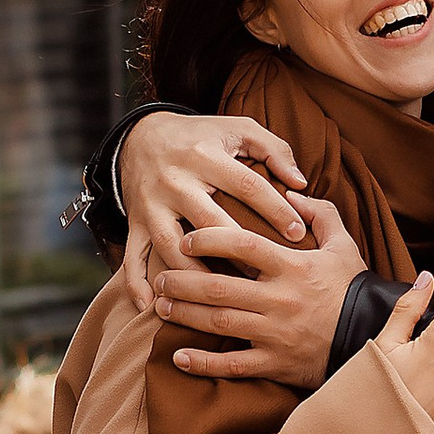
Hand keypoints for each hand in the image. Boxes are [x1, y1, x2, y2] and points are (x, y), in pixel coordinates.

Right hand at [119, 110, 309, 310]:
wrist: (140, 136)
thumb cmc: (201, 136)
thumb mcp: (238, 128)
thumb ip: (274, 149)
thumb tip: (300, 183)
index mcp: (205, 156)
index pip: (246, 185)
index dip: (275, 210)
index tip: (298, 233)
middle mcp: (176, 181)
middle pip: (210, 221)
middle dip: (239, 251)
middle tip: (265, 275)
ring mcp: (152, 204)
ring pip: (172, 245)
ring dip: (194, 275)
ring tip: (220, 299)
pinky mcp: (136, 222)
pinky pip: (133, 256)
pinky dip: (135, 282)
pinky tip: (151, 305)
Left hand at [150, 194, 365, 390]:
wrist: (373, 336)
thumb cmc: (353, 288)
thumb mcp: (343, 245)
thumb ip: (320, 213)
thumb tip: (292, 192)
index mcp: (293, 268)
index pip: (243, 247)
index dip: (210, 240)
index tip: (187, 238)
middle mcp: (280, 300)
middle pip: (219, 288)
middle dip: (183, 282)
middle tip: (161, 277)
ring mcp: (275, 334)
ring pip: (219, 324)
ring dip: (185, 315)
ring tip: (161, 306)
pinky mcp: (275, 363)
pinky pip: (233, 366)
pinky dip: (203, 363)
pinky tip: (178, 357)